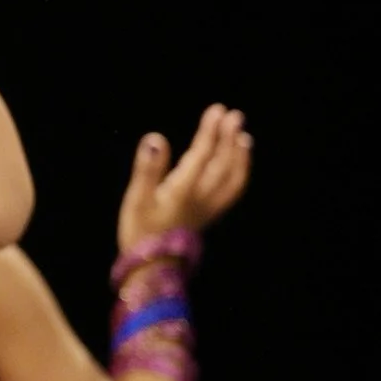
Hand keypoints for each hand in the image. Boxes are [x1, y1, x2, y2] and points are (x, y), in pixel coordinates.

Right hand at [117, 102, 250, 258]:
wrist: (152, 270)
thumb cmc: (139, 231)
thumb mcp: (136, 199)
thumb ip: (147, 168)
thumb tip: (156, 138)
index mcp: (183, 191)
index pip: (202, 155)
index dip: (210, 132)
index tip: (217, 111)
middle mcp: (201, 198)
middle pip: (221, 164)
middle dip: (229, 138)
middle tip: (235, 115)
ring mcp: (208, 208)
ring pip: (231, 179)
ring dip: (239, 157)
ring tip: (243, 137)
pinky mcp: (208, 216)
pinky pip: (231, 193)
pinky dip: (238, 176)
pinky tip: (238, 165)